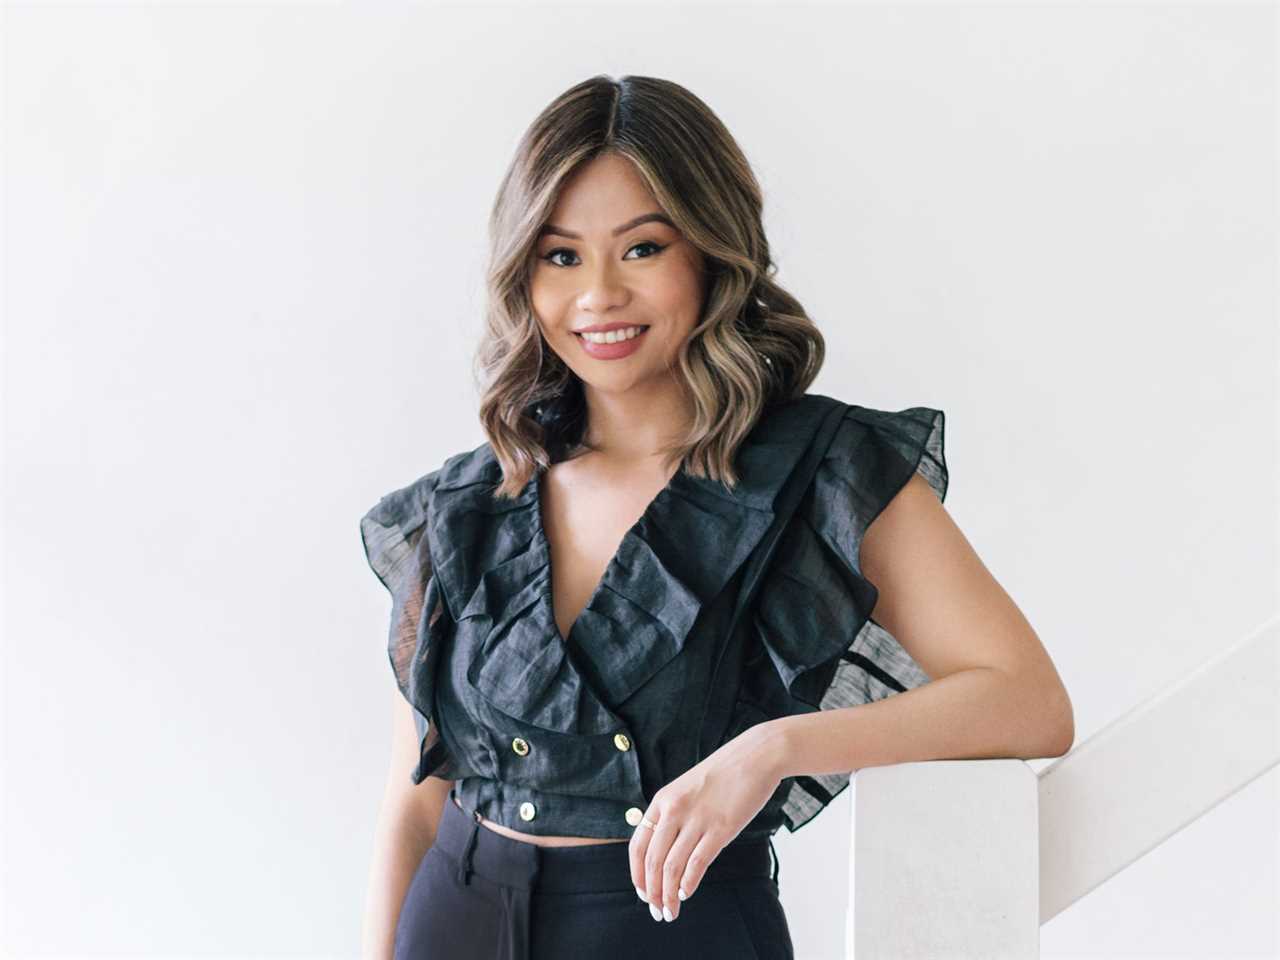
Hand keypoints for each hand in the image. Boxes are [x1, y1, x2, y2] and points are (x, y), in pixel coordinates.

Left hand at [628, 723, 782, 921]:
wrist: (756, 756)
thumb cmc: (724, 774)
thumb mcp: (687, 789)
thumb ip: (674, 815)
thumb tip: (664, 850)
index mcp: (662, 800)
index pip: (638, 846)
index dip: (637, 875)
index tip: (643, 893)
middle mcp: (674, 810)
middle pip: (653, 861)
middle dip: (652, 892)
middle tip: (656, 912)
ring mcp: (697, 819)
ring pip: (672, 867)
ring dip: (668, 895)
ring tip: (670, 912)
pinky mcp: (721, 828)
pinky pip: (697, 863)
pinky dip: (688, 884)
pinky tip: (686, 895)